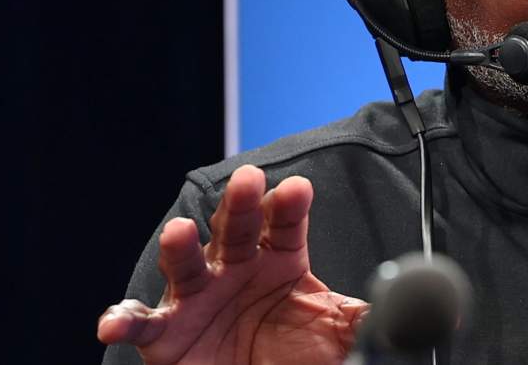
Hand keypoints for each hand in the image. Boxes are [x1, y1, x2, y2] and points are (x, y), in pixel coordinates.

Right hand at [98, 165, 367, 363]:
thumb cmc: (299, 355)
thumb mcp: (340, 334)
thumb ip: (370, 315)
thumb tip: (413, 303)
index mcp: (280, 259)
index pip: (286, 224)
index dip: (290, 206)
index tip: (298, 189)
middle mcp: (236, 267)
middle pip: (238, 227)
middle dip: (243, 203)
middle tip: (250, 180)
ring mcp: (197, 297)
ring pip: (187, 263)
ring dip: (181, 247)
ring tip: (182, 232)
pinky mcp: (166, 332)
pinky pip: (142, 323)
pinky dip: (124, 320)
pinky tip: (114, 323)